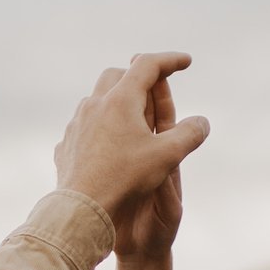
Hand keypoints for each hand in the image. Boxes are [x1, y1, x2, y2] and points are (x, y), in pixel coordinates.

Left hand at [55, 52, 208, 240]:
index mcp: (120, 99)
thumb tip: (202, 122)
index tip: (185, 62)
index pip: (148, 66)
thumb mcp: (168, 156)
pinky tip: (108, 142)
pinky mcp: (68, 144)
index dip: (170, 61)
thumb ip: (190, 135)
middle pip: (117, 75)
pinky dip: (100, 125)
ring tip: (132, 116)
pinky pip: (85, 125)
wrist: (82, 207)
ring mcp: (77, 124)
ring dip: (116, 100)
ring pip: (97, 99)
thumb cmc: (125, 179)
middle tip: (154, 86)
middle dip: (138, 76)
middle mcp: (95, 105)